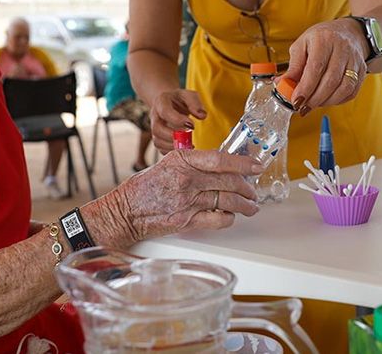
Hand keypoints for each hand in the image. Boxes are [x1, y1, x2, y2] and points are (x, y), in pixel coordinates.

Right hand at [108, 149, 263, 241]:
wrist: (125, 212)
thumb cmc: (144, 188)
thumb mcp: (167, 164)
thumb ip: (192, 163)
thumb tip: (220, 165)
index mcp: (182, 161)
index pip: (220, 159)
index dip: (243, 162)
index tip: (256, 165)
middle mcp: (187, 179)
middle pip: (229, 181)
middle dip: (248, 187)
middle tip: (253, 190)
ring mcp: (188, 201)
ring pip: (228, 201)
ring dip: (245, 205)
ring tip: (251, 206)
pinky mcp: (187, 221)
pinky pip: (218, 219)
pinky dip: (229, 218)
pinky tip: (231, 216)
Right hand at [149, 89, 206, 152]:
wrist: (169, 102)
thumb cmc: (180, 99)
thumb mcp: (189, 95)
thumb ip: (195, 103)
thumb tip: (202, 116)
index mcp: (161, 102)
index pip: (165, 112)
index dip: (178, 120)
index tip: (192, 126)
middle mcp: (155, 116)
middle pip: (157, 129)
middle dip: (173, 136)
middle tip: (188, 138)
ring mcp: (155, 128)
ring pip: (158, 141)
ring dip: (173, 146)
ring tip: (188, 145)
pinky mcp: (158, 138)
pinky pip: (161, 148)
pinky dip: (172, 151)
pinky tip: (184, 148)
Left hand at [283, 18, 368, 114]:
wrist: (348, 33)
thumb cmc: (321, 39)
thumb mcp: (302, 45)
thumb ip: (293, 66)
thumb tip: (281, 84)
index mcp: (324, 39)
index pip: (316, 67)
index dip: (306, 87)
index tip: (296, 100)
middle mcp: (342, 48)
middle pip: (331, 80)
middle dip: (315, 98)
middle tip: (303, 106)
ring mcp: (355, 60)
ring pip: (344, 87)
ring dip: (327, 101)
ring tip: (313, 104)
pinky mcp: (362, 71)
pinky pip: (352, 91)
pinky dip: (338, 100)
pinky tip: (327, 100)